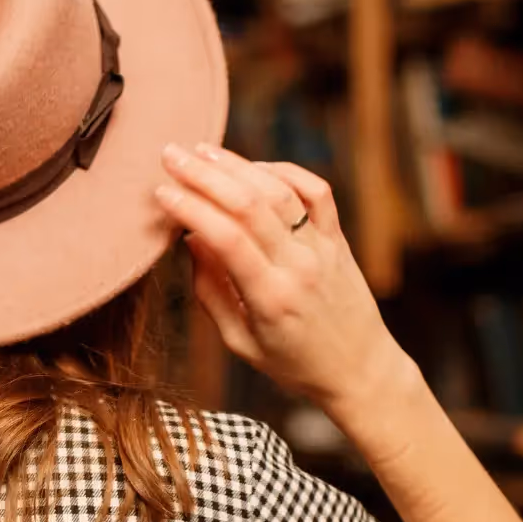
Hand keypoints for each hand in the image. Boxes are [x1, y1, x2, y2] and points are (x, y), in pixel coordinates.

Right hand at [154, 143, 414, 412]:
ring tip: (203, 151)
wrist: (361, 370)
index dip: (190, 209)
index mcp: (271, 298)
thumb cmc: (295, 364)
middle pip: (249, 204)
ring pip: (280, 191)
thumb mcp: (241, 343)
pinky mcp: (338, 239)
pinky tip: (254, 167)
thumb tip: (192, 239)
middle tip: (171, 155)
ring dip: (238, 165)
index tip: (161, 193)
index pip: (226, 238)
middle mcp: (300, 266)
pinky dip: (284, 171)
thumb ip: (211, 292)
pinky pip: (315, 191)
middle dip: (205, 175)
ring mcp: (323, 248)